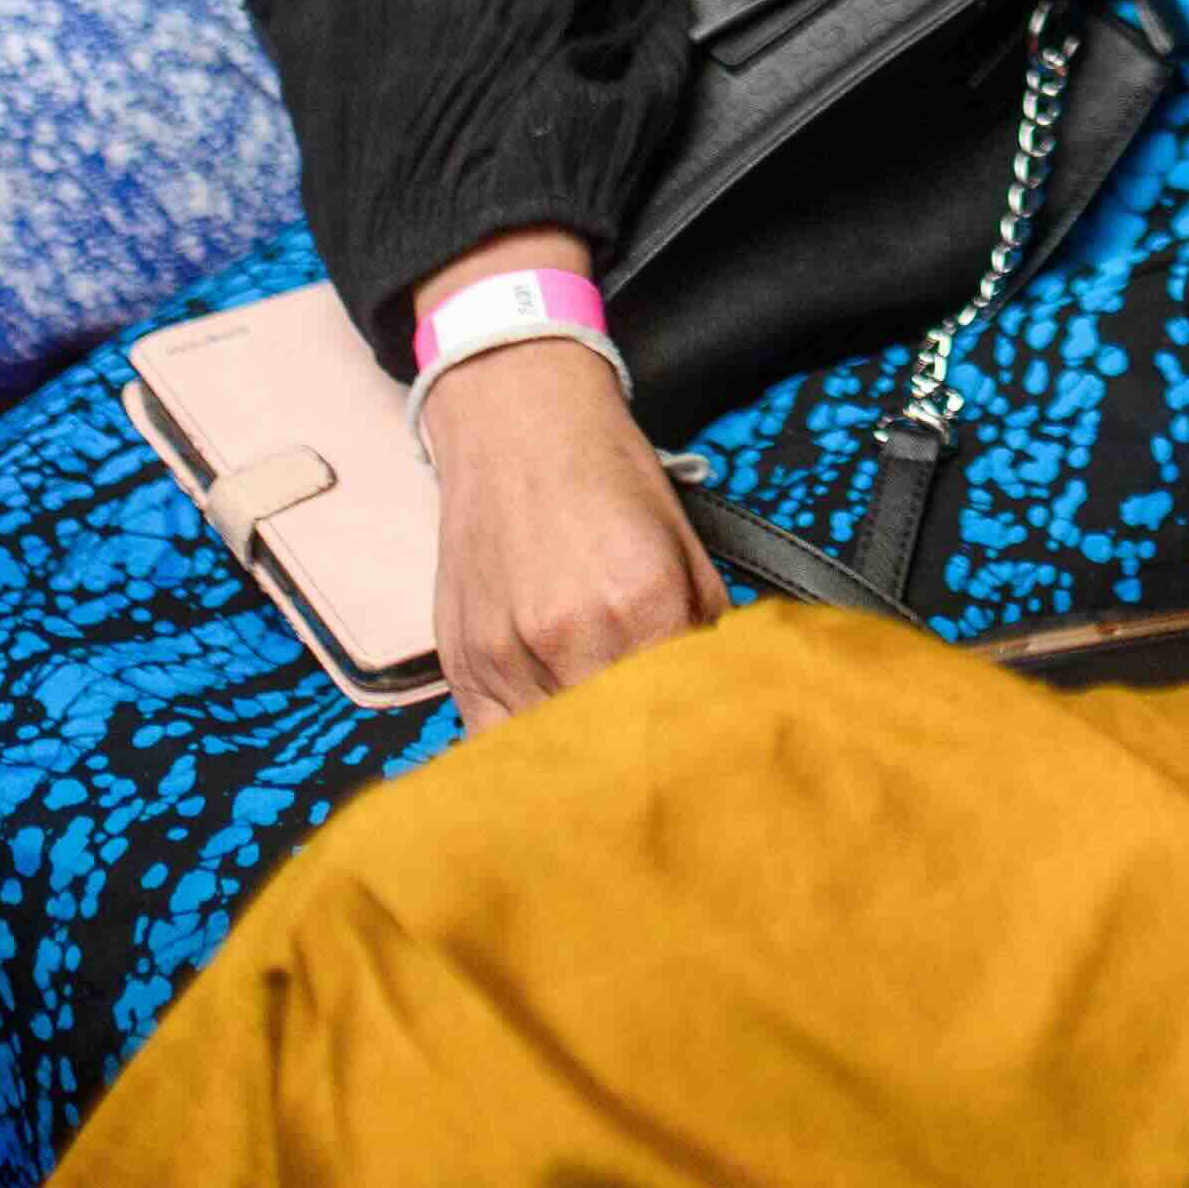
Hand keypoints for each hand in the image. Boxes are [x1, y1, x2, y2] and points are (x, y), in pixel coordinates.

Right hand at [424, 336, 724, 733]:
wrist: (517, 423)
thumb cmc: (605, 473)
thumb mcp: (683, 541)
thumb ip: (706, 624)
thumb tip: (727, 694)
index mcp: (638, 600)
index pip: (683, 711)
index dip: (699, 733)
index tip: (709, 746)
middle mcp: (568, 634)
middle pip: (620, 744)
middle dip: (646, 755)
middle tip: (664, 756)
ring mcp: (507, 655)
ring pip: (556, 755)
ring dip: (588, 764)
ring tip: (612, 759)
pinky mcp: (461, 665)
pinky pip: (493, 748)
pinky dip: (528, 759)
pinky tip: (553, 753)